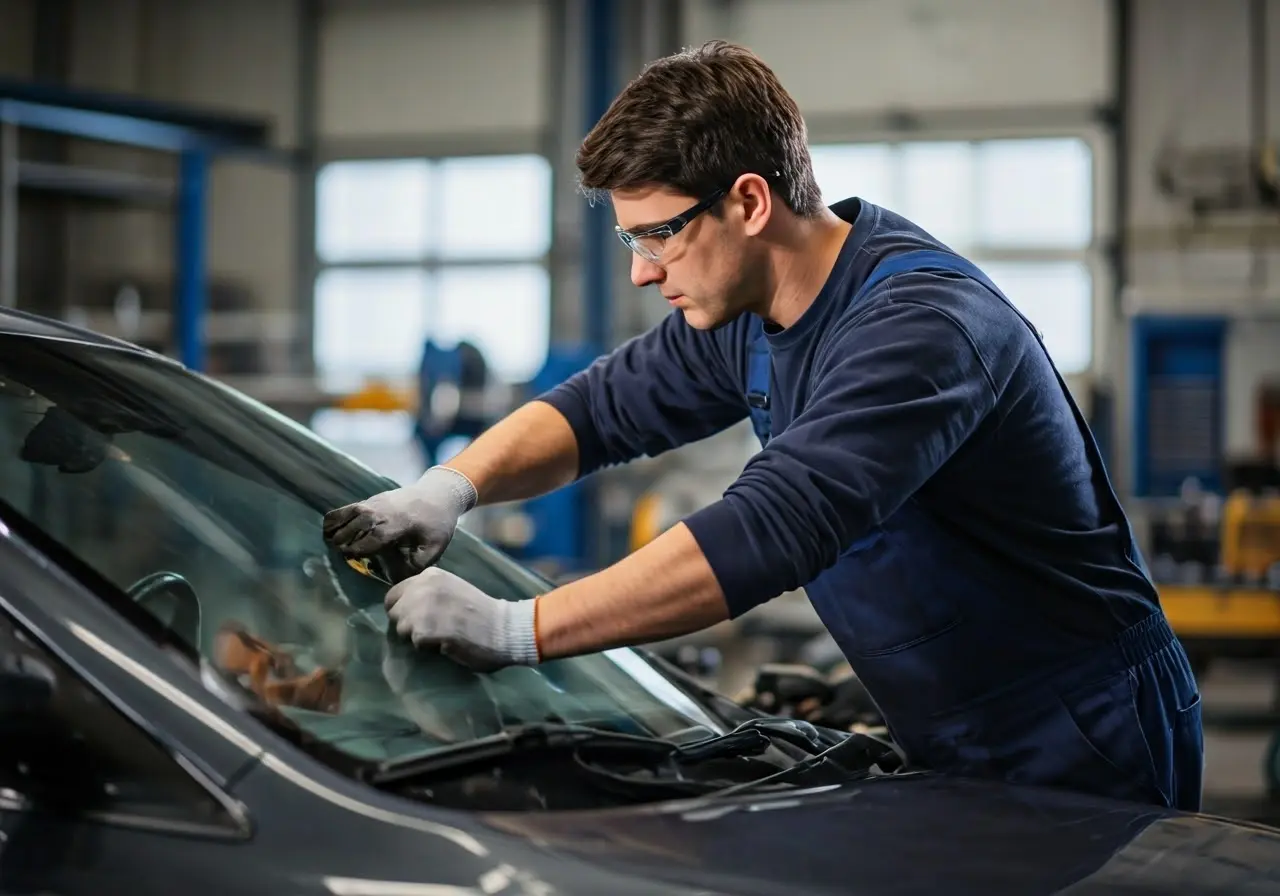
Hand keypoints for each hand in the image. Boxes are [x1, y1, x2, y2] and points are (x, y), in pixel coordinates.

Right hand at [322, 466, 476, 574]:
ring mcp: (374, 503)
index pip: (371, 538)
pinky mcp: (371, 500)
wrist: (438, 493)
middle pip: (354, 526)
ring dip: (335, 529)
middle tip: (337, 555)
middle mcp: (381, 512)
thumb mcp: (434, 547)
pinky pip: (347, 508)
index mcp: (397, 525)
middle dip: (343, 541)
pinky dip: (336, 517)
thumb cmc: (437, 523)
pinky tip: (328, 529)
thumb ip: (416, 565)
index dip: (358, 550)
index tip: (350, 559)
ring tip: (327, 543)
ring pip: (348, 515)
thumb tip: (397, 581)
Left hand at [385, 567, 539, 671]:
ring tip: (438, 636)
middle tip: (430, 629)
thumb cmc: (480, 611)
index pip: (394, 594)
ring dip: (416, 636)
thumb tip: (404, 607)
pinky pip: (415, 642)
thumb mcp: (451, 589)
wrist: (504, 629)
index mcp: (430, 575)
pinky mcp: (428, 629)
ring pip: (401, 628)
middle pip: (394, 612)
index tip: (417, 618)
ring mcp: (424, 608)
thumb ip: (427, 592)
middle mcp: (424, 587)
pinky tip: (444, 643)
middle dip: (407, 623)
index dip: (403, 609)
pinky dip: (426, 647)